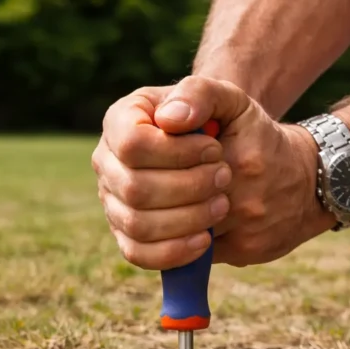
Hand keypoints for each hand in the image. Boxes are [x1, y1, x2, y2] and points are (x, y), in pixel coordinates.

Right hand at [92, 77, 334, 269]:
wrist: (240, 165)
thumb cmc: (230, 129)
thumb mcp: (228, 99)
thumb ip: (200, 94)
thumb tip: (171, 119)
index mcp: (123, 120)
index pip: (132, 143)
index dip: (176, 152)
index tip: (214, 149)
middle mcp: (109, 162)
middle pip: (135, 188)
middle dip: (189, 187)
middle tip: (225, 178)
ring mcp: (114, 202)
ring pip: (138, 224)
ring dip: (188, 219)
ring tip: (222, 206)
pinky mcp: (128, 236)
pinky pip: (138, 254)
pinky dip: (174, 252)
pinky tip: (205, 240)